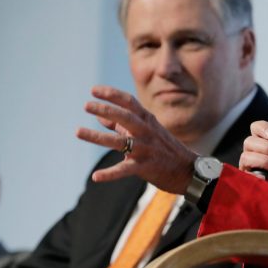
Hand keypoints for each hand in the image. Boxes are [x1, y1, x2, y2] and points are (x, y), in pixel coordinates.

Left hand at [76, 85, 196, 194]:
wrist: (188, 171)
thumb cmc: (164, 149)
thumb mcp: (146, 131)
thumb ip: (120, 125)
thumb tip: (100, 117)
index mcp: (147, 120)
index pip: (129, 102)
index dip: (111, 94)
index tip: (93, 90)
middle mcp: (147, 132)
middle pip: (125, 117)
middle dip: (106, 109)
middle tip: (86, 105)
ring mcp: (146, 149)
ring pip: (120, 142)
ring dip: (97, 137)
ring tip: (78, 131)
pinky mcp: (146, 167)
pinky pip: (125, 170)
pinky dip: (110, 174)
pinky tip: (96, 177)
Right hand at [239, 120, 267, 196]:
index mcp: (263, 148)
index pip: (256, 130)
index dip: (262, 128)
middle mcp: (252, 157)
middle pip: (249, 141)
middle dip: (267, 147)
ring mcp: (247, 170)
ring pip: (246, 156)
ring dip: (265, 160)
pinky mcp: (245, 183)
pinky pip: (244, 175)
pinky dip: (256, 175)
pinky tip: (267, 179)